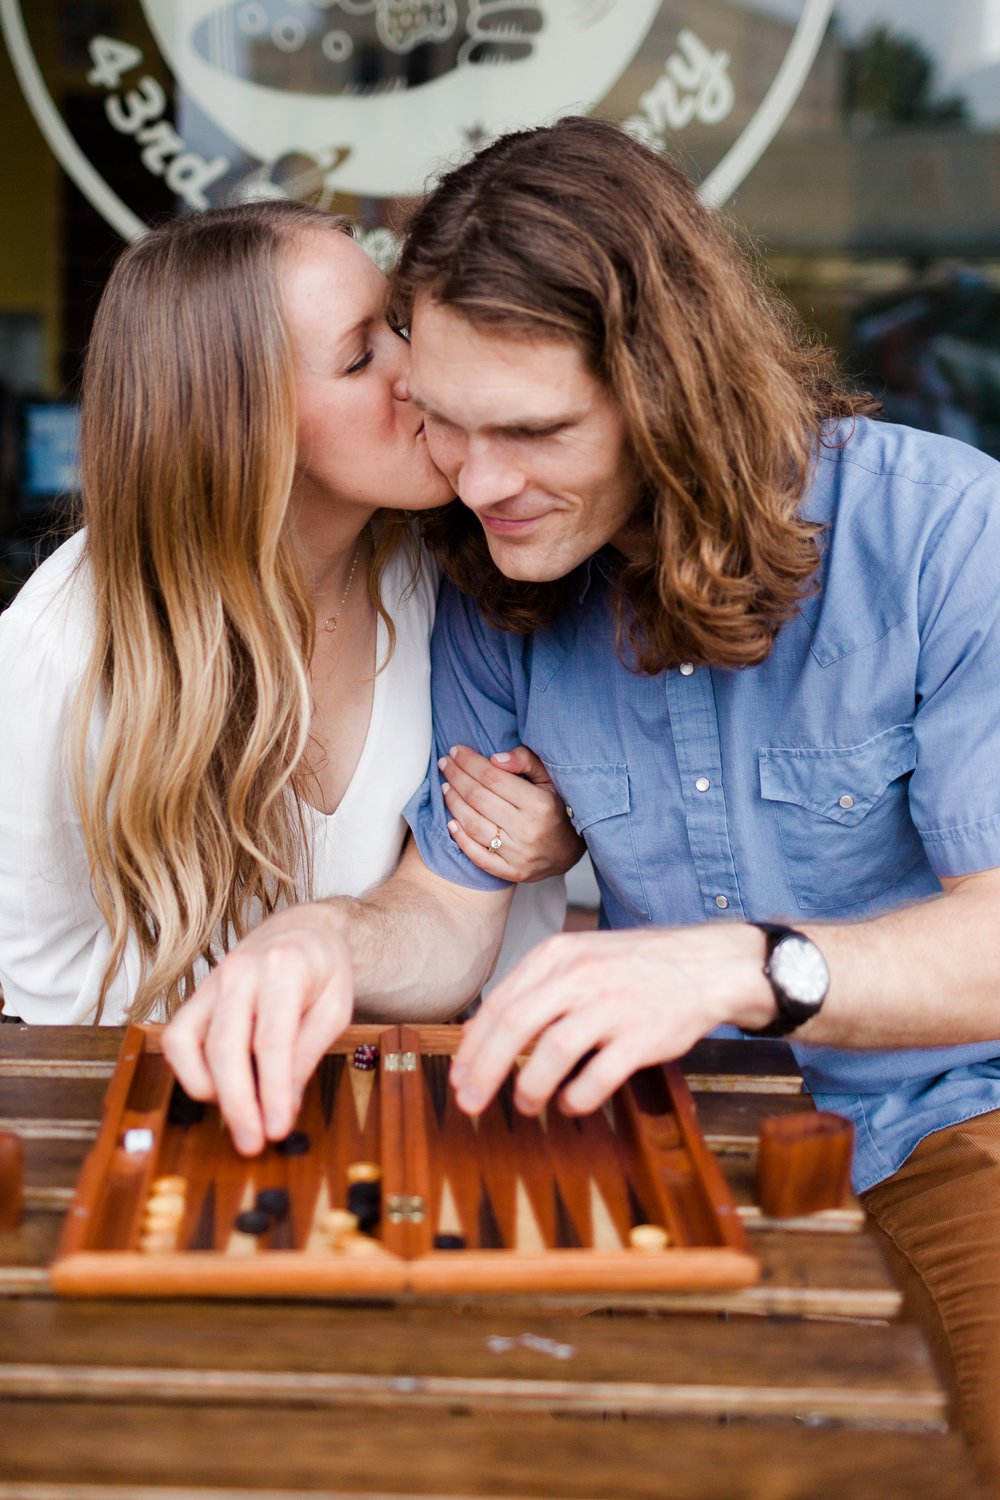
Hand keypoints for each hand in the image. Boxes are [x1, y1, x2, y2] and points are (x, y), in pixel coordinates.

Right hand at [161, 902, 352, 1156]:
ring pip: (190, 1044)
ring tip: (241, 1116)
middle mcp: (240, 971)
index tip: (277, 1129)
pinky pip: (176, 1039)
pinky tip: (216, 1090)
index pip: (272, 1041)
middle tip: (253, 1143)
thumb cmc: (322, 972)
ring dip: (210, 1091)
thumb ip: (308, 1053)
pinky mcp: (194, 997)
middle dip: (238, 1104)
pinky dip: (190, 1072)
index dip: (272, 1091)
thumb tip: (286, 1104)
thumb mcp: (335, 1009)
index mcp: (284, 968)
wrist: (301, 933)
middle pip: (226, 1048)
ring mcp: (211, 982)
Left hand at [440, 743, 584, 881]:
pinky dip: (461, 839)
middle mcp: (527, 829)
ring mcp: (518, 854)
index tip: (456, 751)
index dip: (470, 762)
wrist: (570, 851)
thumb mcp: (549, 779)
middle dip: (456, 776)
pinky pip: (479, 856)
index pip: (492, 777)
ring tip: (445, 787)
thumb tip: (495, 758)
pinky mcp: (512, 872)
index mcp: (538, 803)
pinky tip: (450, 822)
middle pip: (478, 798)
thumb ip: (525, 761)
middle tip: (445, 763)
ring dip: (454, 803)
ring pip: (474, 825)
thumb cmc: (556, 809)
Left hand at [450, 924, 773, 1117]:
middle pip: (515, 1026)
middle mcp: (581, 976)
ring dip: (530, 1088)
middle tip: (470, 1103)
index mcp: (558, 955)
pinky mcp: (642, 1036)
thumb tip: (488, 1034)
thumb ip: (539, 987)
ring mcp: (612, 1005)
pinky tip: (570, 1104)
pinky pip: (597, 1076)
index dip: (473, 1046)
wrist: (706, 965)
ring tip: (525, 1105)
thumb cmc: (635, 968)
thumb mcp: (581, 957)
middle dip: (485, 1071)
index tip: (460, 1077)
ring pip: (552, 1052)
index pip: (500, 1003)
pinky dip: (577, 1098)